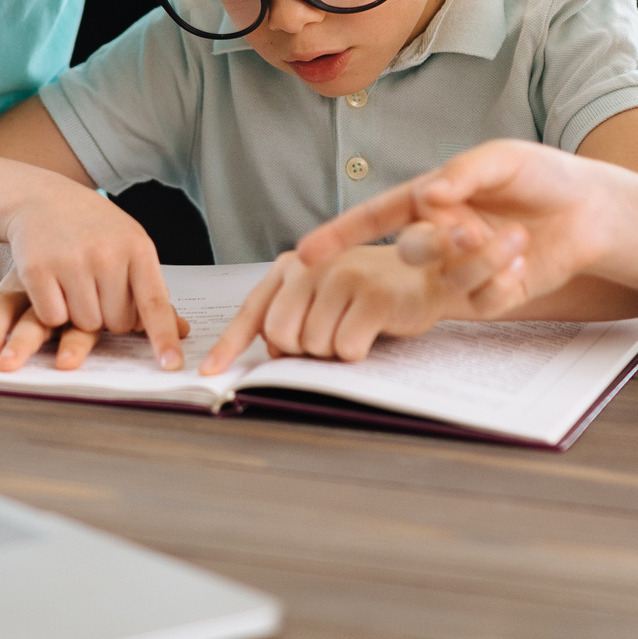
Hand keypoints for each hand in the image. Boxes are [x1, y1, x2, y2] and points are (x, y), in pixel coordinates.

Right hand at [0, 181, 186, 367]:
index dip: (163, 337)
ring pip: (85, 324)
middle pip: (117, 322)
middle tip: (95, 288)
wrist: (38, 196)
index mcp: (137, 247)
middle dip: (108, 316)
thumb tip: (175, 328)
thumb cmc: (89, 225)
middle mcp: (106, 254)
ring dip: (79, 315)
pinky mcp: (37, 269)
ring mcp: (71, 261)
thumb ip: (147, 281)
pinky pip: (53, 317)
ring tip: (73, 282)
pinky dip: (51, 310)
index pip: (154, 303)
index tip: (171, 365)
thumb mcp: (127, 240)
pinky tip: (51, 283)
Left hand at [201, 244, 471, 370]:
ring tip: (354, 329)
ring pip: (313, 345)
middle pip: (280, 335)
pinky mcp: (371, 296)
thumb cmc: (371, 292)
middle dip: (301, 350)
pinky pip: (345, 348)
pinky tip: (371, 334)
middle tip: (329, 337)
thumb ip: (291, 316)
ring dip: (332, 352)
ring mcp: (342, 278)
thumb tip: (269, 352)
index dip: (228, 346)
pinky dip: (356, 353)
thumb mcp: (324, 297)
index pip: (253, 312)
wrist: (428, 274)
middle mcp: (313, 266)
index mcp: (293, 265)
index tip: (209, 373)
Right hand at [272, 141, 637, 321]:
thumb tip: (426, 194)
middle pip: (408, 250)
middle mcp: (440, 235)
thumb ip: (463, 173)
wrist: (593, 210)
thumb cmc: (543, 174)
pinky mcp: (492, 294)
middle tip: (469, 230)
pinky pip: (481, 299)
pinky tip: (524, 263)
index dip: (338, 235)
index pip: (374, 217)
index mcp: (431, 198)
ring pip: (444, 276)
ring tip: (516, 239)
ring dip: (477, 260)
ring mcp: (464, 269)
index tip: (302, 256)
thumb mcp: (502, 158)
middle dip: (435, 242)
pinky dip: (500, 282)